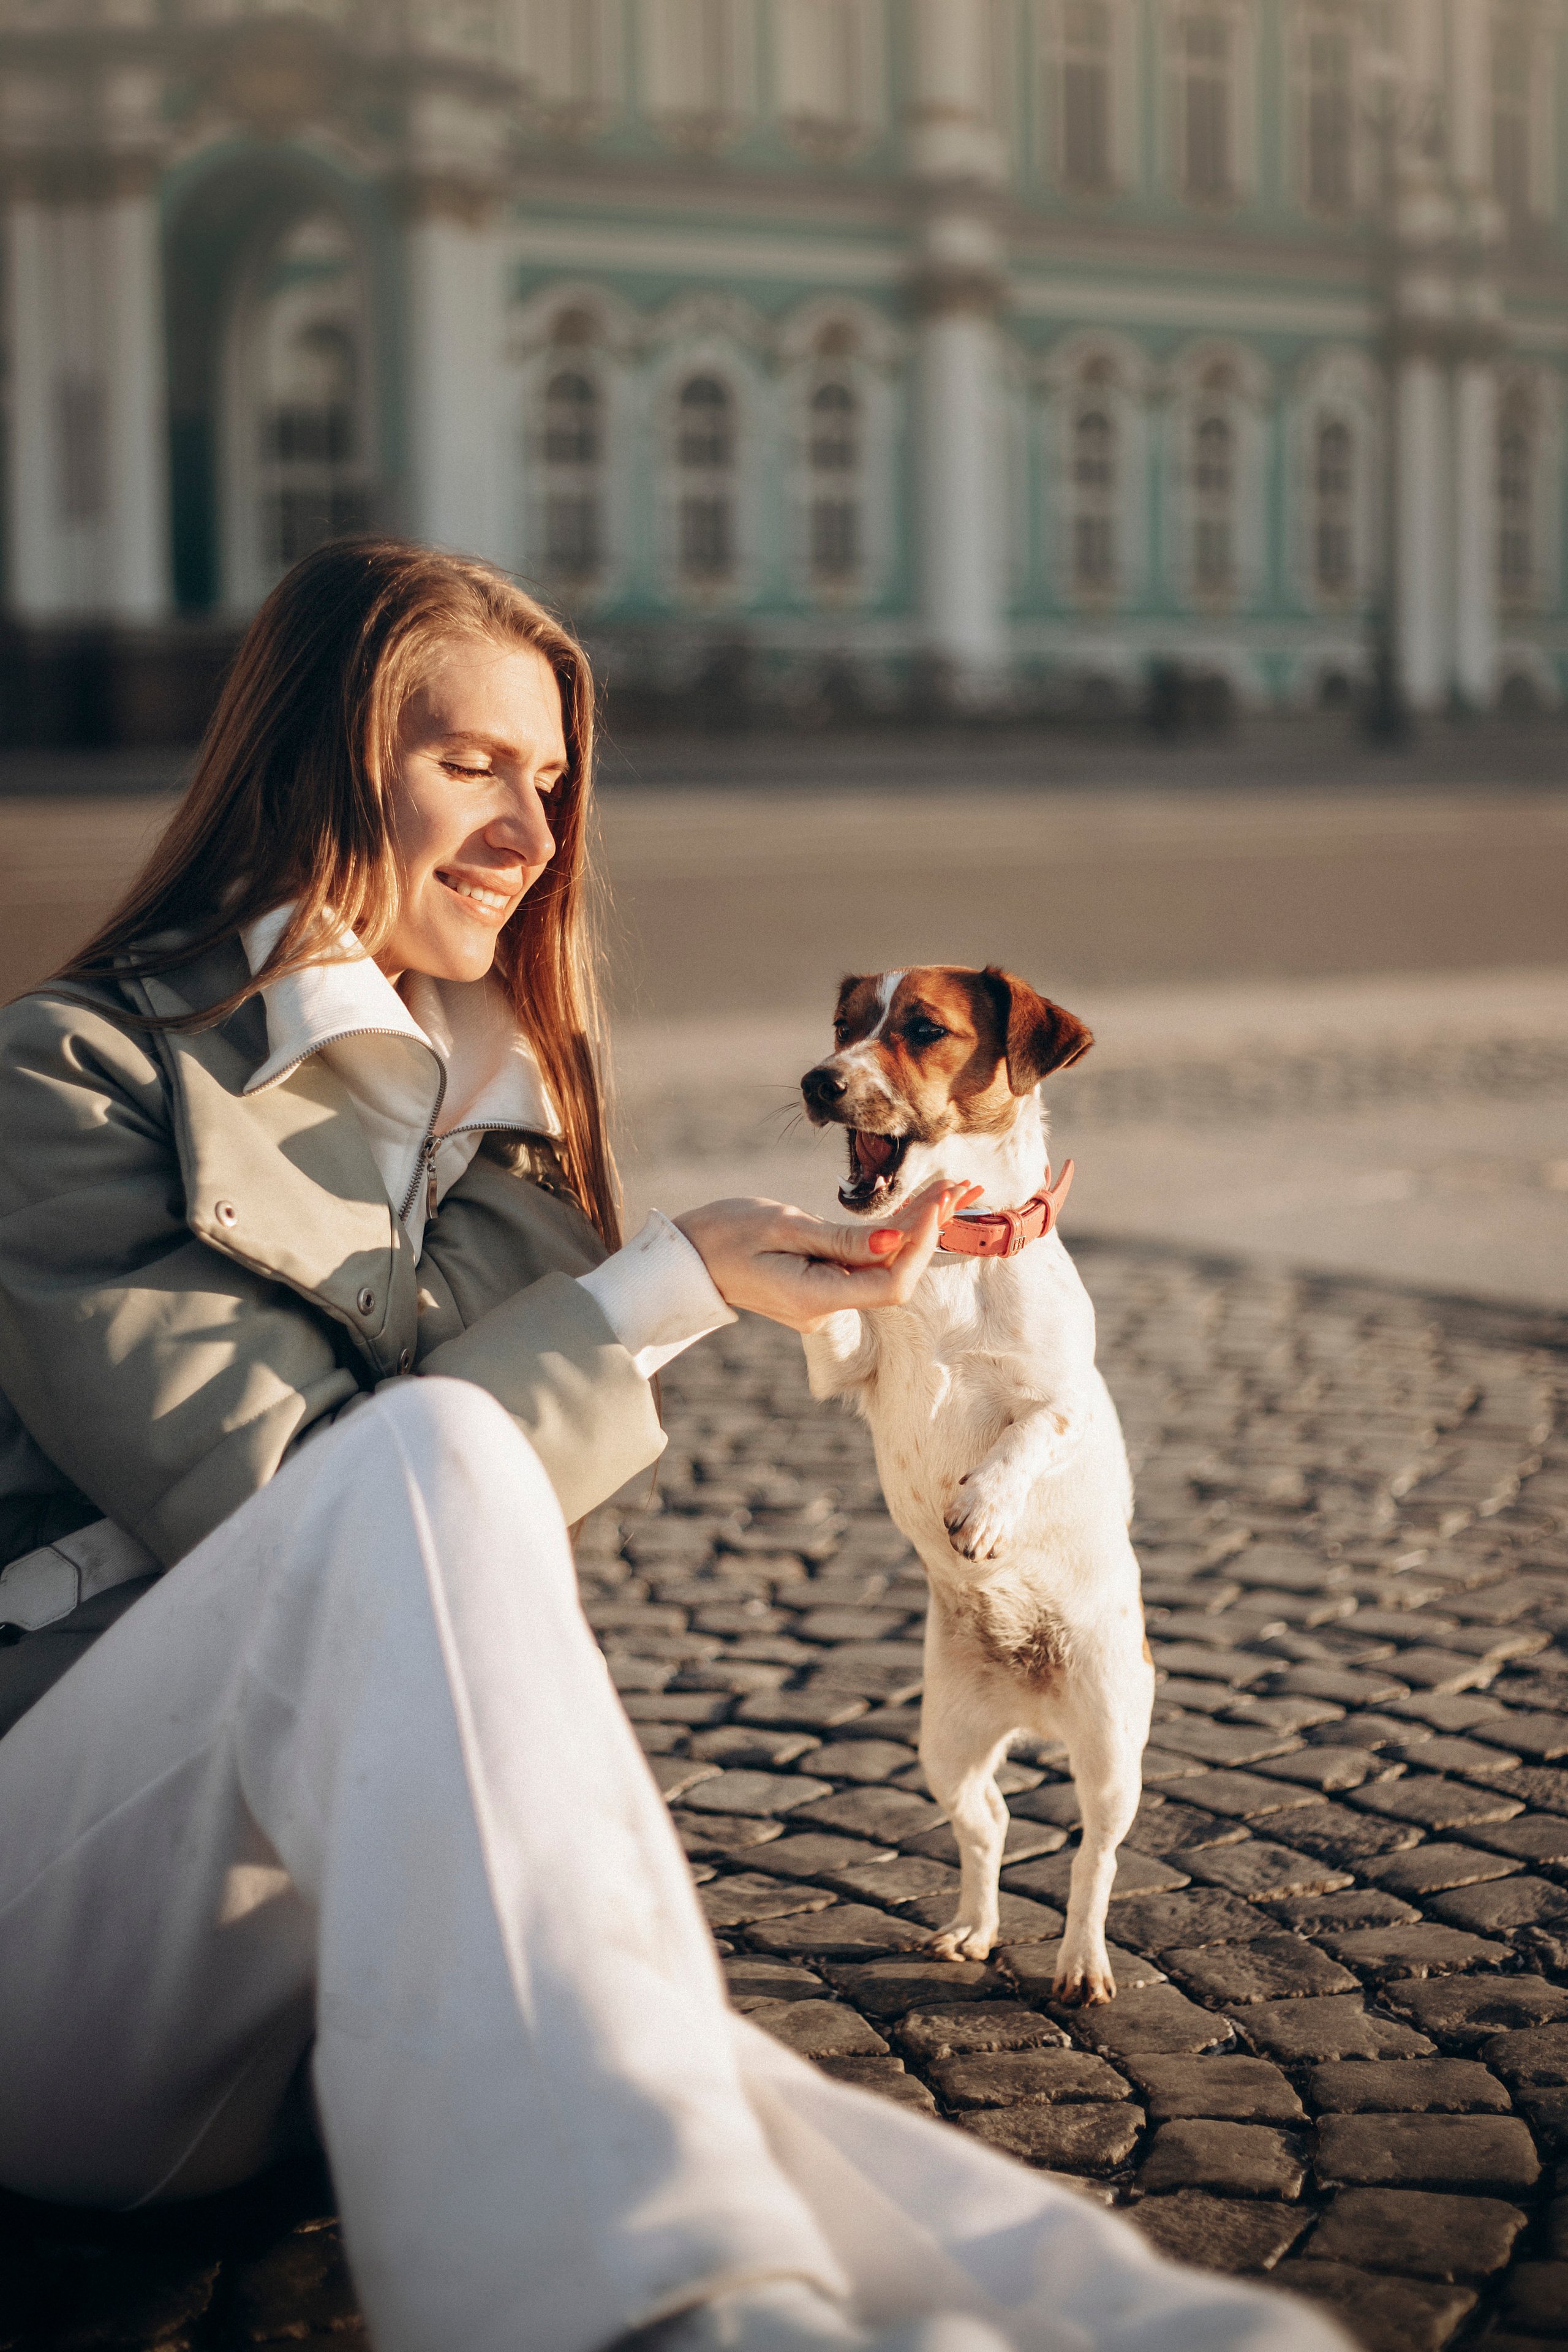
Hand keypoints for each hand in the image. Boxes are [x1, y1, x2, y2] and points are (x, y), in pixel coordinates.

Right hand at [675, 1176, 981, 1335]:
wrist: (686, 1258)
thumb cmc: (725, 1234)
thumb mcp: (784, 1227)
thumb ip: (844, 1240)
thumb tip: (899, 1238)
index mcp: (817, 1298)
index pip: (892, 1282)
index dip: (921, 1244)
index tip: (937, 1202)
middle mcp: (827, 1308)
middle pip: (896, 1273)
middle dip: (930, 1229)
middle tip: (959, 1185)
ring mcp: (826, 1300)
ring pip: (885, 1265)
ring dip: (917, 1227)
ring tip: (952, 1189)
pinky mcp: (822, 1285)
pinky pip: (866, 1262)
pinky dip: (891, 1234)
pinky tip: (918, 1208)